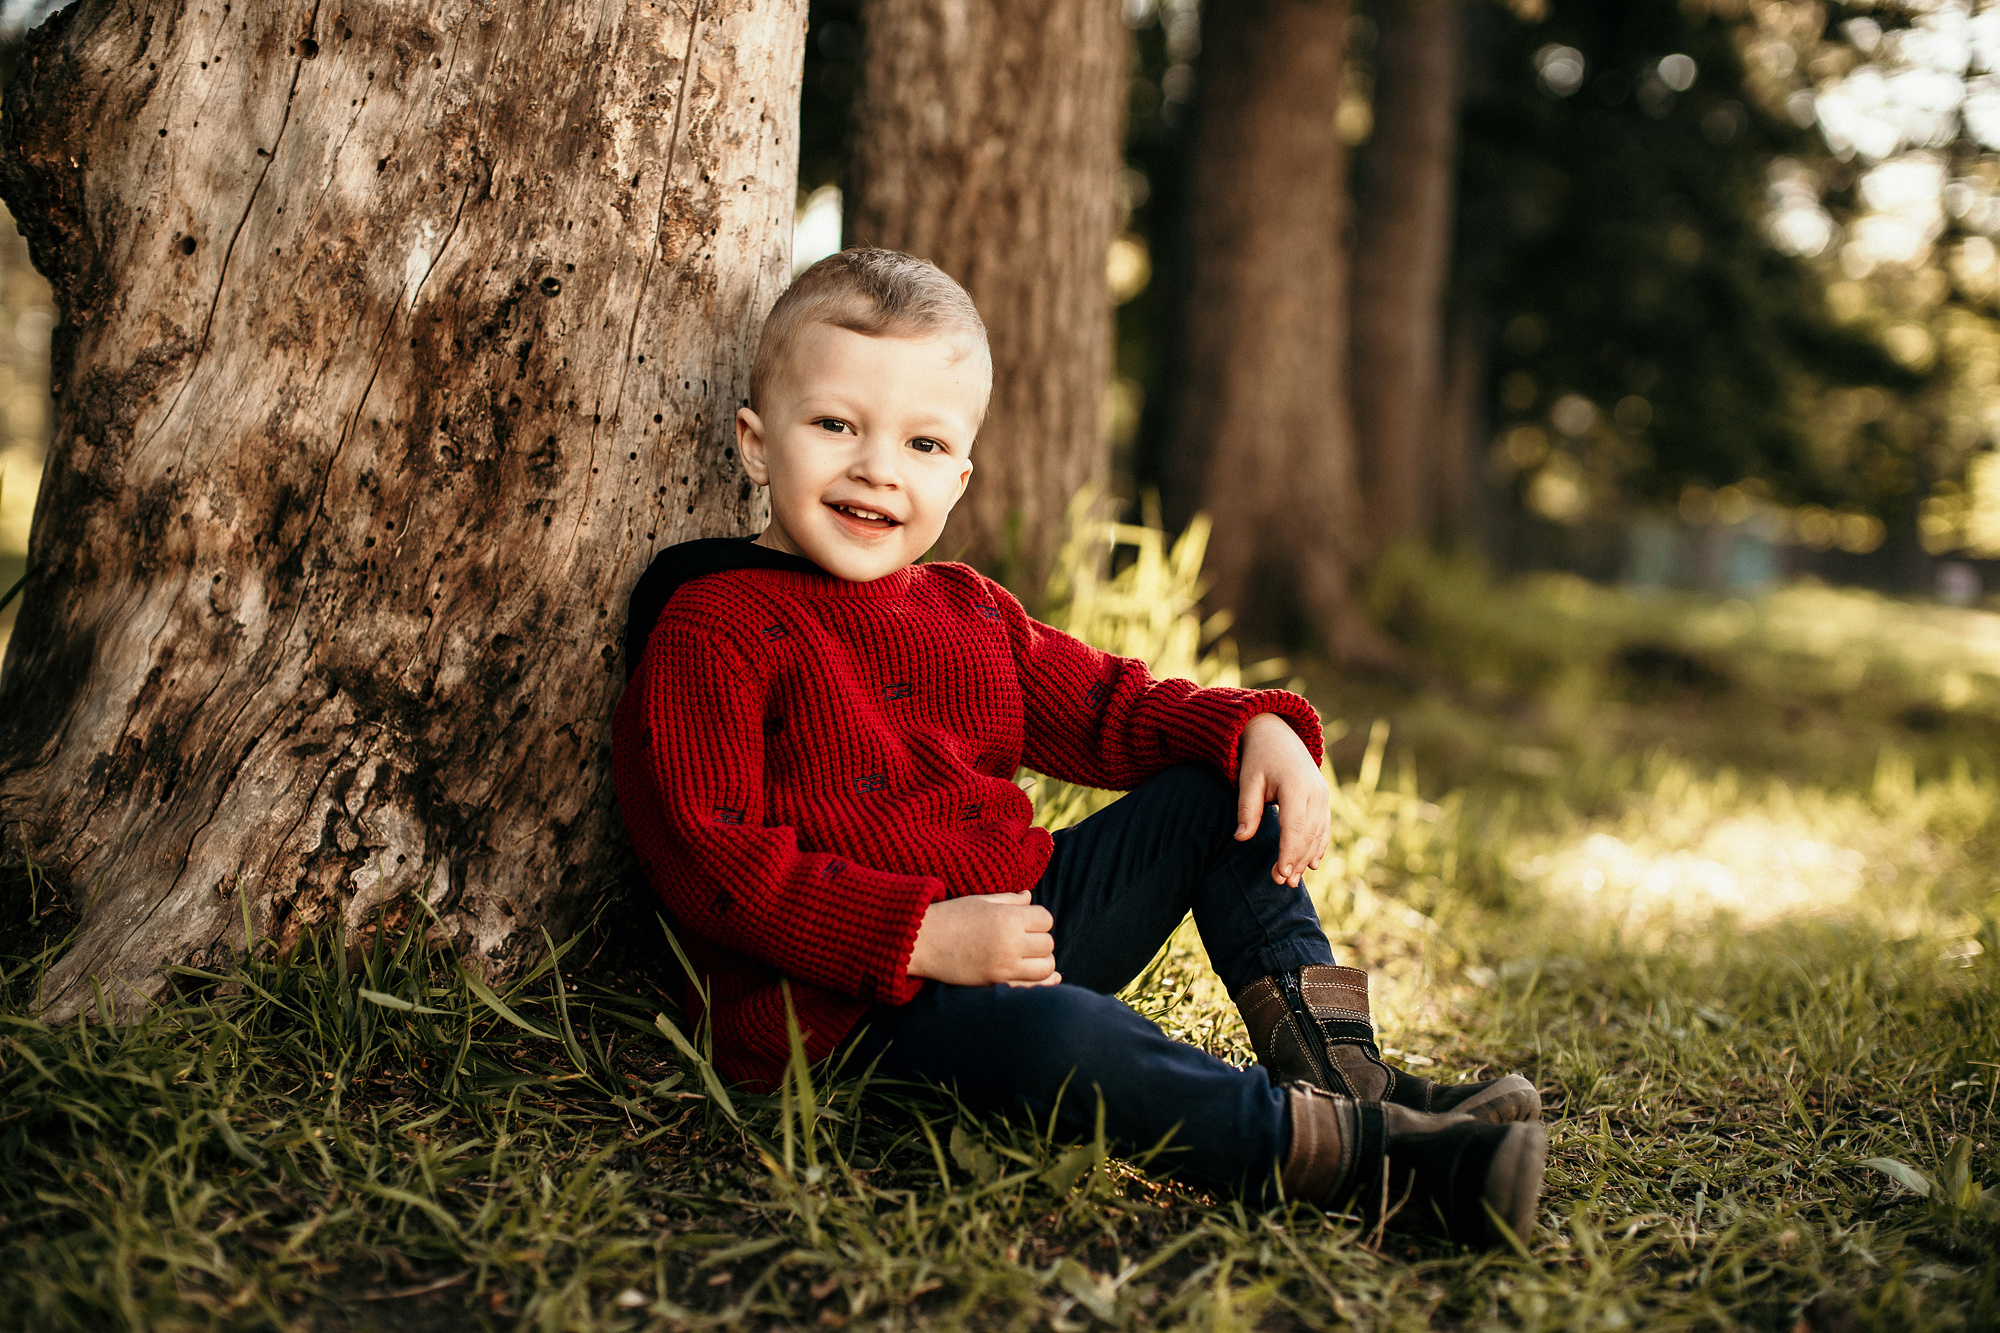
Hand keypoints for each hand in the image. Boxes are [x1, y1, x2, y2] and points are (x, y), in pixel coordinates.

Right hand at [906, 891, 1060, 986]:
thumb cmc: (950, 916)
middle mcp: (1010, 943)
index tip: (1025, 921)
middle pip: (1048, 943)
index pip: (1045, 919)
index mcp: (1007, 918)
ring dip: (1042, 961)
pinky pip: (1033, 987)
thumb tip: (1029, 897)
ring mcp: (1004, 967)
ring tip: (1029, 957)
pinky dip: (1044, 983)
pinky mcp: (996, 984)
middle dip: (1040, 940)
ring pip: (1046, 966)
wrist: (921, 942)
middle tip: (1025, 939)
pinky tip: (1048, 978)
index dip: (1037, 919)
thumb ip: (1009, 900)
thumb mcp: (981, 901)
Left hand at [1236, 712, 1331, 886]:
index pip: (1295, 825)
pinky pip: (1324, 826)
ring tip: (1292, 880)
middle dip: (1297, 860)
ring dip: (1307, 858)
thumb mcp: (1248, 778)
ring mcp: (1322, 794)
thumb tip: (1240, 838)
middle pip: (1309, 833)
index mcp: (1295, 784)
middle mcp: (1315, 790)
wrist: (1276, 732)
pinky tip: (1311, 865)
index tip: (1281, 873)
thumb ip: (1247, 808)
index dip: (1289, 851)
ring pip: (1319, 833)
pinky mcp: (1323, 798)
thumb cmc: (1258, 756)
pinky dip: (1318, 846)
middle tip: (1281, 883)